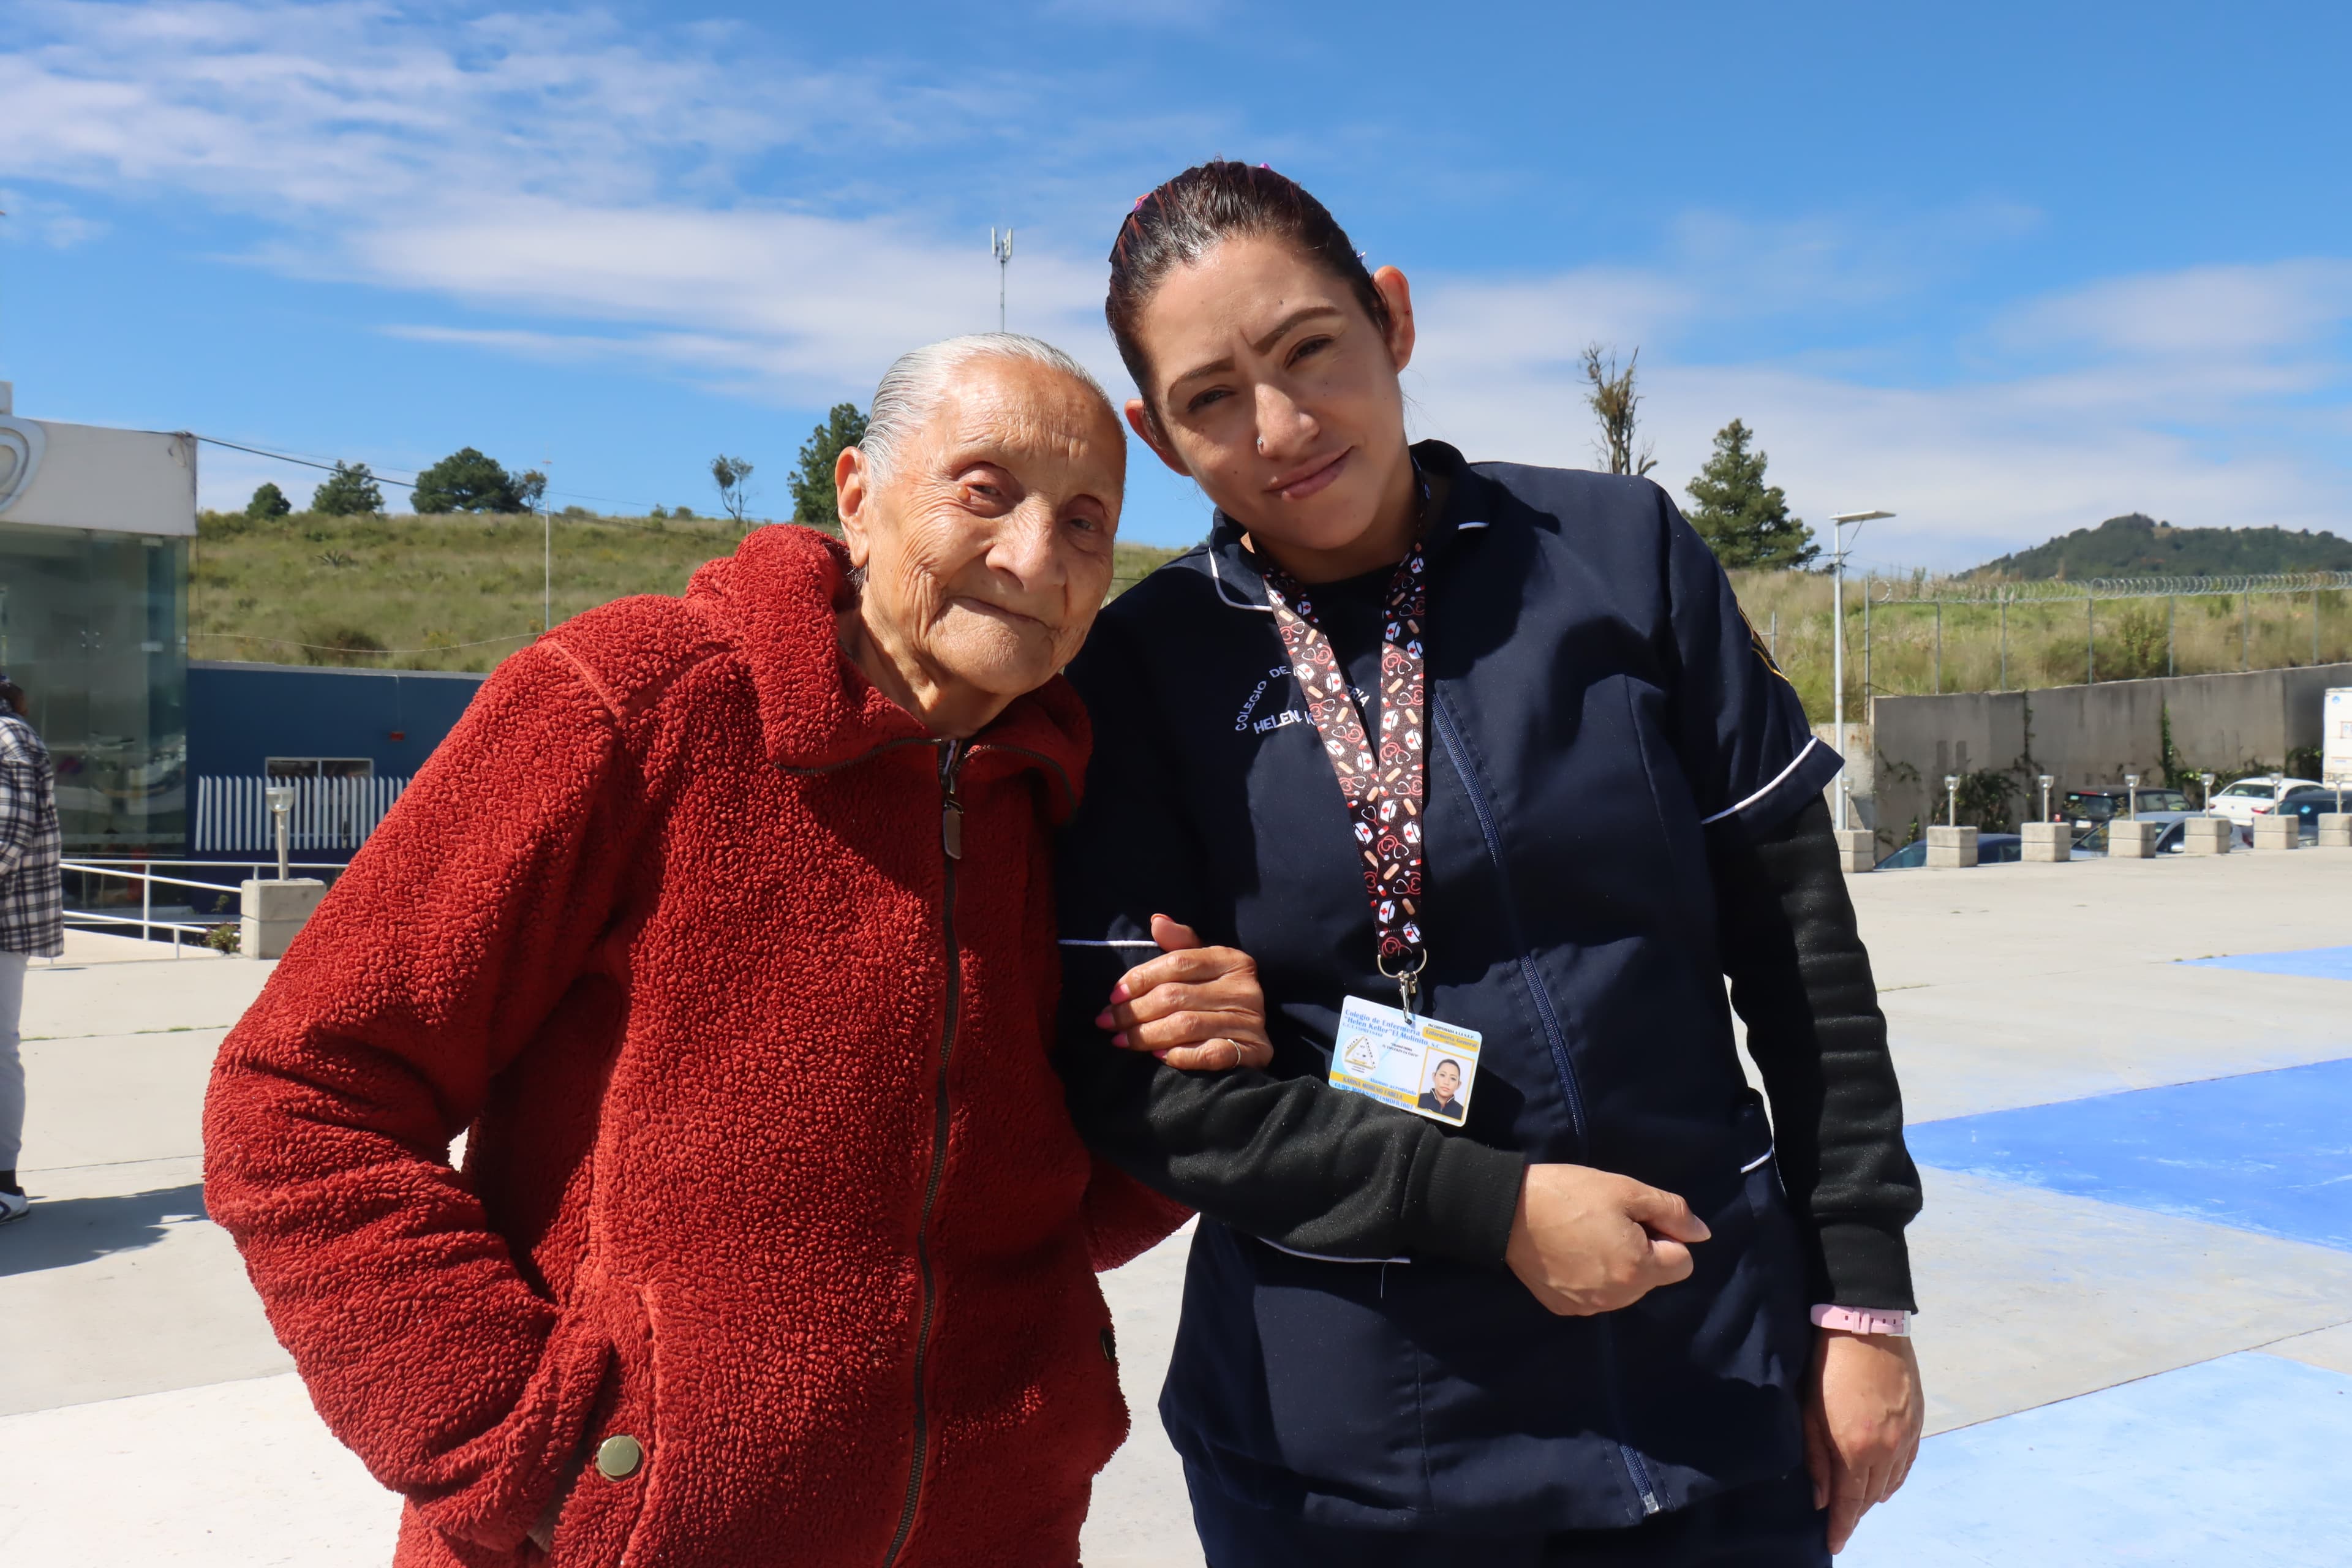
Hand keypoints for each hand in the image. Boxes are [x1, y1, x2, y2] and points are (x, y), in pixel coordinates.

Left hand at [1095, 914, 1273, 1070]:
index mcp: (1231, 959)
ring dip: (1147, 1035)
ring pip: (1187, 1025)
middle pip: (1176, 996)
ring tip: (1121, 1041)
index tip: (1112, 995)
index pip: (1178, 963)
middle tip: (1107, 1022)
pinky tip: (1158, 1056)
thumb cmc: (1217, 995)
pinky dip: (1182, 1055)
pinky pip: (1211, 1053)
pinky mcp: (1255, 1050)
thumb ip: (1179, 943)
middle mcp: (1244, 987)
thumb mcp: (1203, 964)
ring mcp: (1251, 1020)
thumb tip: (1156, 921)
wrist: (1254, 1036)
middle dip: (1134, 1011)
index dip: (1140, 978)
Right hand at [1502, 1164, 1708, 1315]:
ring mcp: (1589, 1307)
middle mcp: (1618, 1297)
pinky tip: (1569, 1254)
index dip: (1665, 1236)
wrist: (1507, 1211)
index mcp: (1638, 1268)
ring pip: (1625, 1289)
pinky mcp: (1565, 1308)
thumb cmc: (1570, 1194)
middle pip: (1653, 1278)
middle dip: (1642, 1253)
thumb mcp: (1626, 1190)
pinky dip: (1591, 1278)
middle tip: (1608, 1223)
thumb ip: (1671, 1212)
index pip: (1682, 1262)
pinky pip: (1596, 1296)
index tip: (1636, 1218)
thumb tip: (1702, 1234)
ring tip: (1586, 1237)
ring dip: (1618, 1267)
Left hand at [1805, 1328, 1923, 1553]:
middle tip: (1839, 1518)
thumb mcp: (1810, 1413)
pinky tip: (1882, 1480)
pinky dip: (1893, 1478)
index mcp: (1856, 1449)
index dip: (1842, 1527)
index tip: (1834, 1544)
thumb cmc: (1828, 1366)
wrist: (1866, 1326)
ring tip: (1856, 1500)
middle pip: (1871, 1497)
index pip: (1850, 1503)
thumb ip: (1816, 1459)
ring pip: (1891, 1484)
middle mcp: (1887, 1450)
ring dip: (1873, 1496)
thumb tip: (1822, 1499)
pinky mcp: (1917, 1423)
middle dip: (1854, 1511)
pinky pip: (1907, 1465)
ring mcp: (1906, 1437)